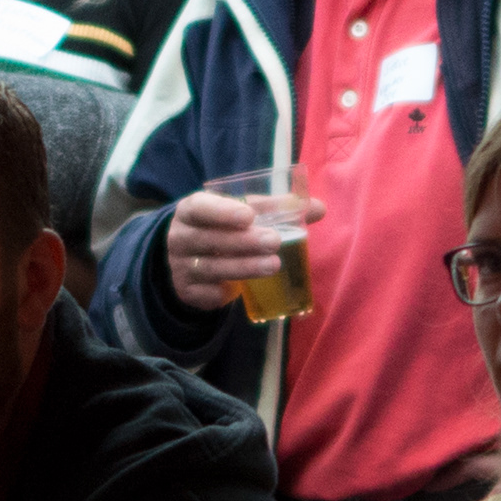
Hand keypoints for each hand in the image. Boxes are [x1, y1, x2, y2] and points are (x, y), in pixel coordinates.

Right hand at [163, 189, 320, 313]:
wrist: (187, 257)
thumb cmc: (222, 227)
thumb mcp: (241, 212)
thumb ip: (276, 209)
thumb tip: (320, 209)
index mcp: (192, 210)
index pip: (201, 207)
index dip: (223, 211)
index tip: (249, 216)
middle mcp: (180, 237)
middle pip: (210, 240)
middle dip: (244, 242)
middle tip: (274, 241)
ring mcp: (181, 266)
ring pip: (211, 268)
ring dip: (244, 267)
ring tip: (273, 265)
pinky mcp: (187, 290)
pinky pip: (207, 293)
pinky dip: (225, 292)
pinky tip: (243, 291)